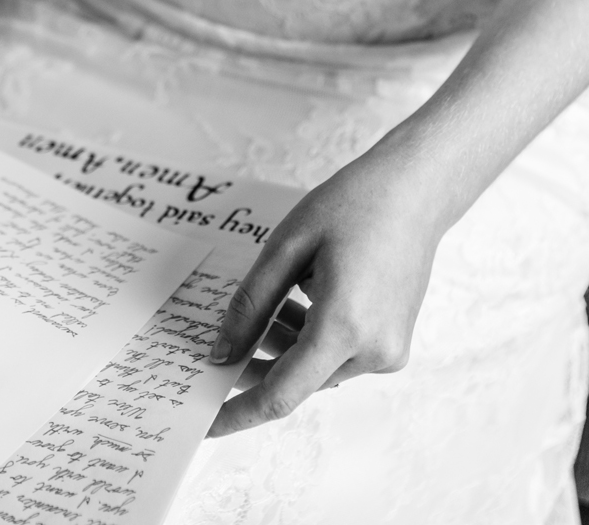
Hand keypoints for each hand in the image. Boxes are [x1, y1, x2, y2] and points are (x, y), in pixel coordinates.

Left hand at [207, 147, 450, 437]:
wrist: (413, 194)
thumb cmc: (349, 208)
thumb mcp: (285, 248)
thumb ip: (250, 305)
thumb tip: (220, 353)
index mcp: (344, 327)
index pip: (281, 394)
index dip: (239, 413)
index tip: (204, 425)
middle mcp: (373, 351)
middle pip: (296, 378)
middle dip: (256, 360)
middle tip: (224, 334)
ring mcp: (389, 351)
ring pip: (315, 367)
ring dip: (284, 342)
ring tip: (278, 292)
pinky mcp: (393, 345)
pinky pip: (337, 355)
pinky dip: (310, 336)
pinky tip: (303, 295)